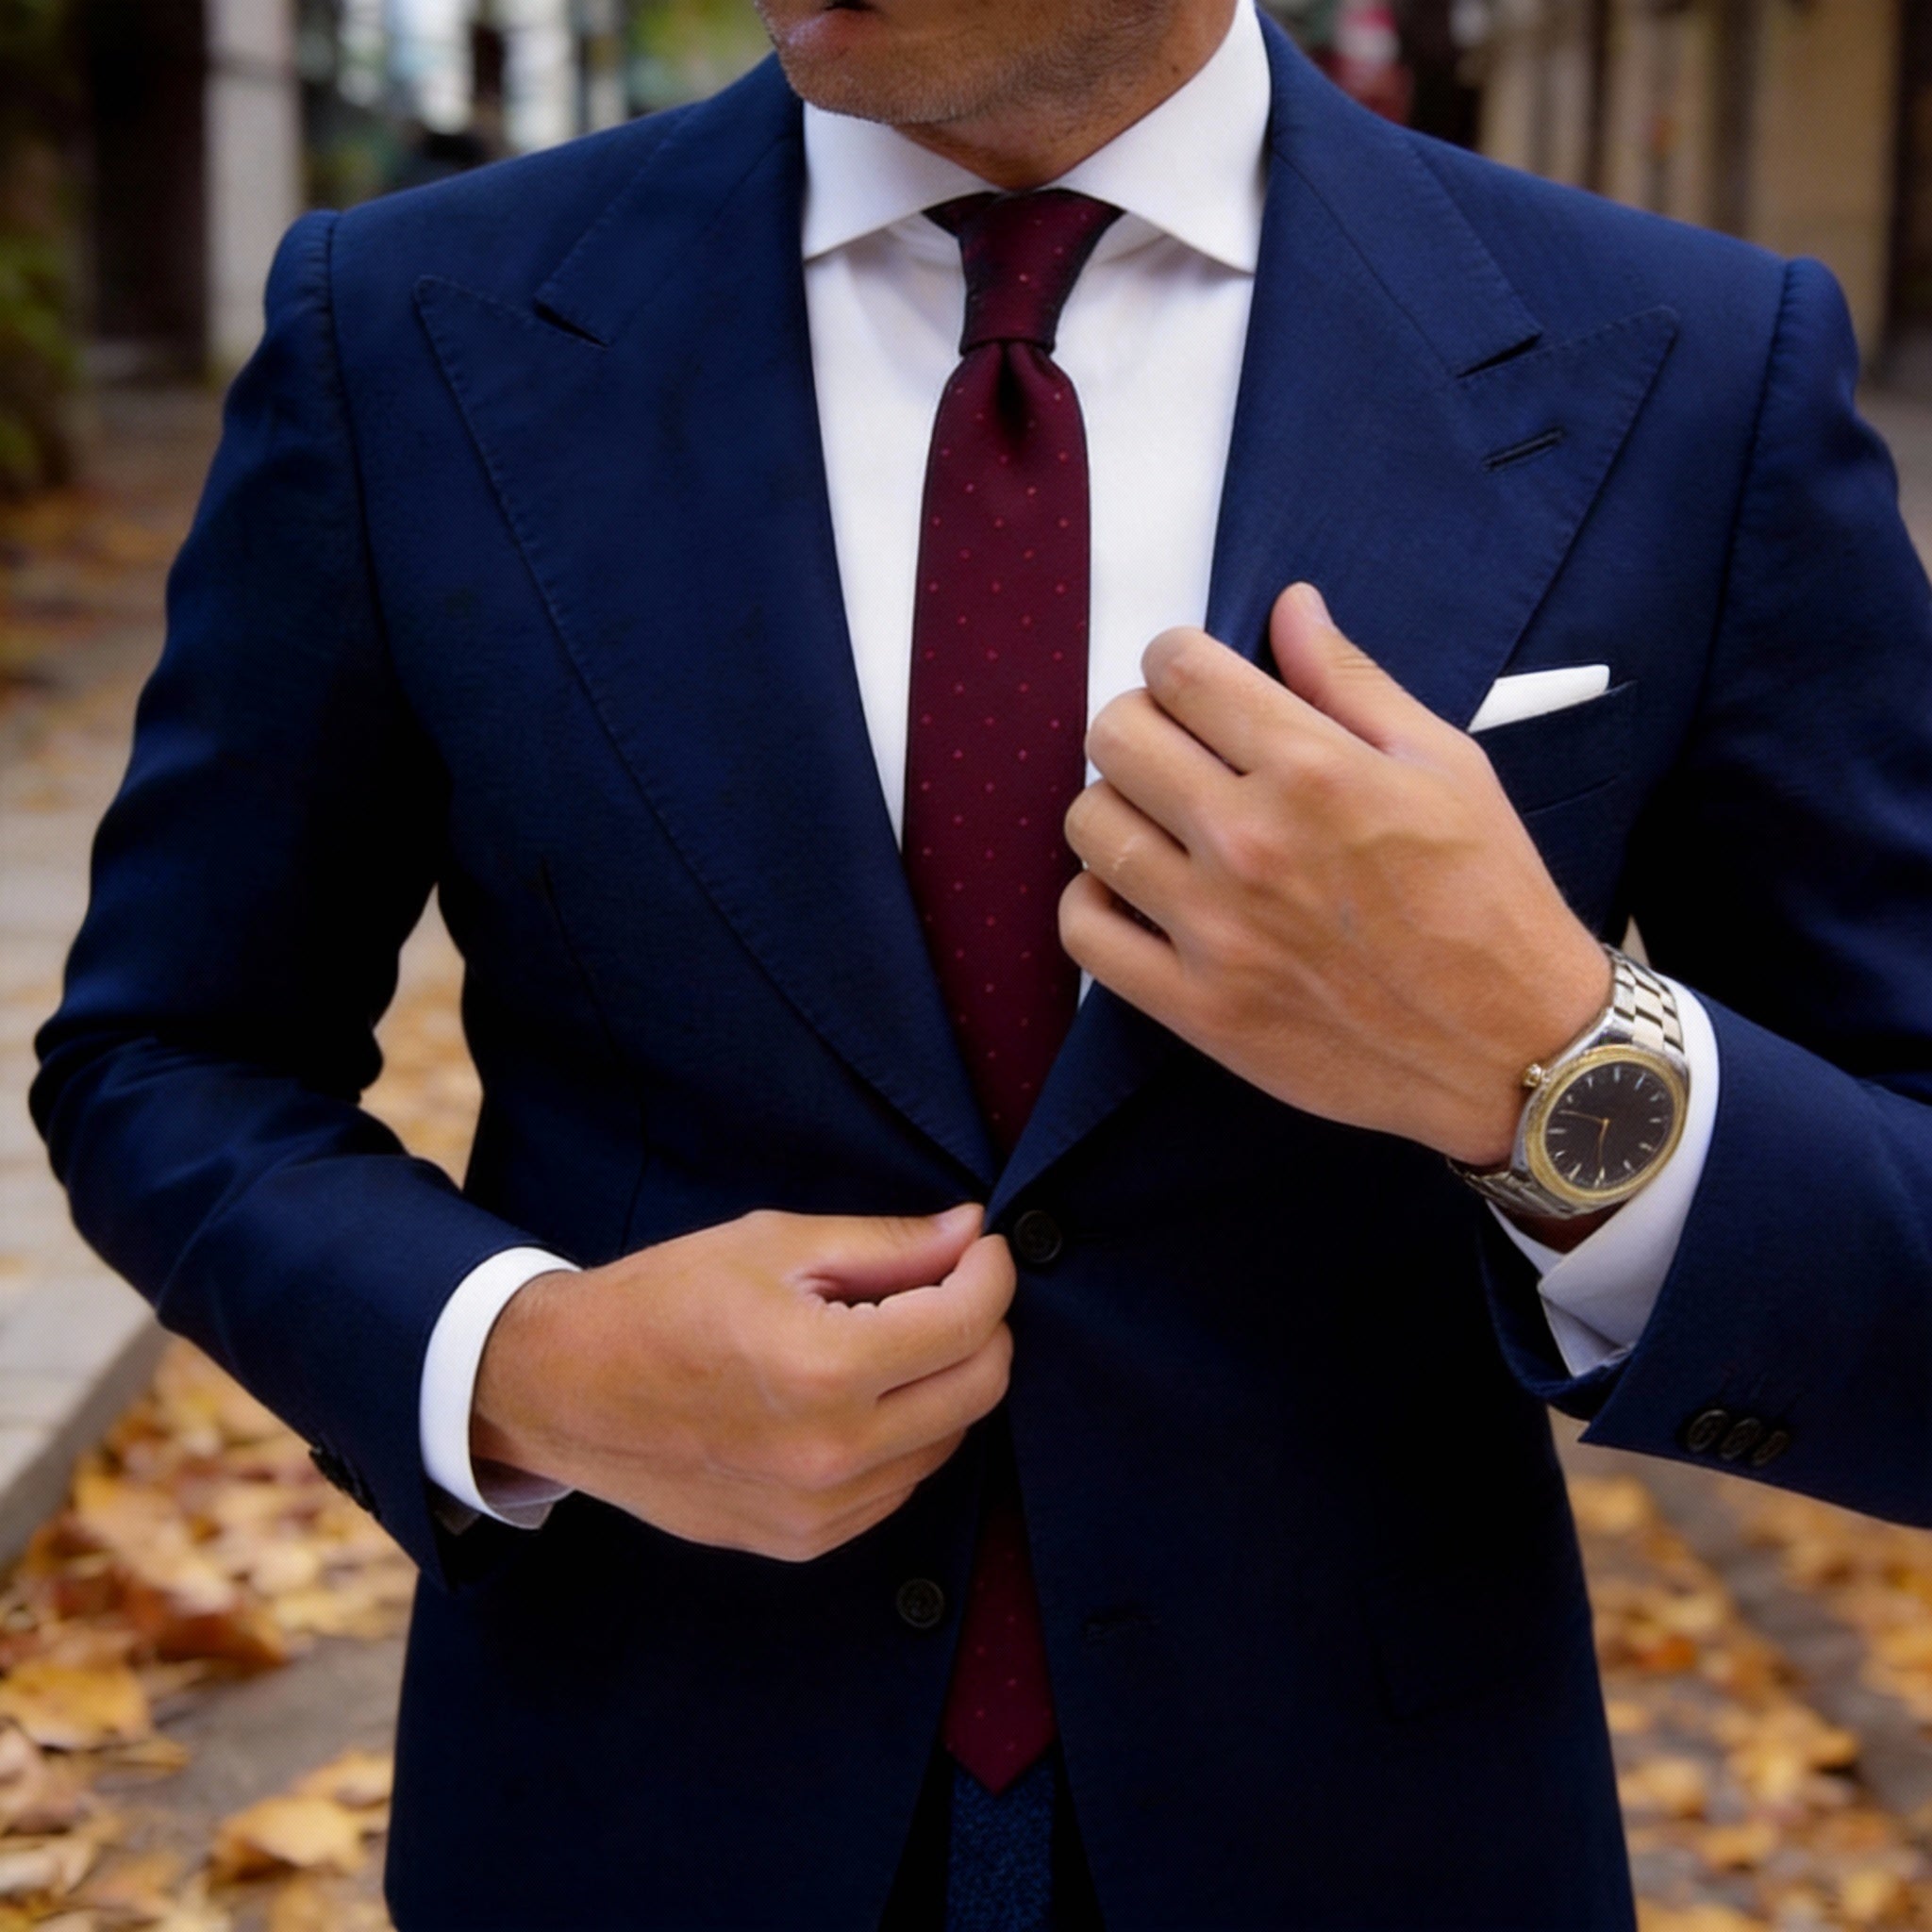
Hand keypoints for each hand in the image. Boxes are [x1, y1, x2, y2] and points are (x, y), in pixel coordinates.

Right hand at [471, 1205, 1013, 1561]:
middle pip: (980, 1388)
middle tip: (948, 1284)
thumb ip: (886, 1244)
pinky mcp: (805, 1542)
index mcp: (824, 1367)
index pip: (969, 1321)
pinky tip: (857, 1394)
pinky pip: (900, 1485)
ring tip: (888, 1336)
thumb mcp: (774, 1244)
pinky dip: (905, 1434)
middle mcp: (832, 1453)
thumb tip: (970, 1231)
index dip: (990, 1270)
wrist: (566, 1391)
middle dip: (983, 1325)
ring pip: (949, 1441)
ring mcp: (820, 1511)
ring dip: (944, 1382)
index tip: (980, 1246)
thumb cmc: (663, 1301)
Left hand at [1060, 583, 1610, 1166]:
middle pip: (1116, 737)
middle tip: (1175, 746)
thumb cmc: (1490, 901)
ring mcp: (1216, 930)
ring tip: (1160, 821)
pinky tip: (1136, 891)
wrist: (1514, 1048)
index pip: (1180, 672)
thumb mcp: (1445, 766)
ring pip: (1090, 825)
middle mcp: (1251, 843)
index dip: (1174, 659)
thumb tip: (1290, 607)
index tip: (1190, 679)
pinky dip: (1094, 900)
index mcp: (1313, 771)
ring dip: (1115, 807)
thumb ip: (1351, 682)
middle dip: (1138, 722)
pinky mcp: (1197, 1006)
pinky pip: (1085, 930)